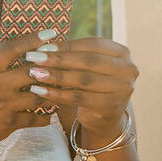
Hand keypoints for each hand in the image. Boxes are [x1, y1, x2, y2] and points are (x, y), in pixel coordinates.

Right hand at [0, 31, 58, 160]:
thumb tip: (18, 53)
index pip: (11, 48)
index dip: (33, 39)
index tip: (51, 33)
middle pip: (32, 70)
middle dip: (52, 66)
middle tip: (67, 62)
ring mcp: (2, 105)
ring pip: (39, 95)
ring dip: (52, 93)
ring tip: (62, 89)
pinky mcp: (8, 124)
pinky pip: (35, 118)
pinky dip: (45, 117)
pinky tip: (49, 115)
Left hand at [17, 37, 136, 143]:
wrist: (103, 116)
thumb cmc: (90, 84)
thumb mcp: (87, 66)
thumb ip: (73, 54)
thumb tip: (42, 44)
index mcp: (122, 53)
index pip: (92, 44)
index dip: (66, 45)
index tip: (42, 46)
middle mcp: (128, 69)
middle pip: (88, 61)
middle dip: (58, 59)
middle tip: (33, 57)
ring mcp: (122, 89)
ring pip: (83, 79)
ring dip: (55, 76)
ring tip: (34, 73)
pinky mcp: (111, 106)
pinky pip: (79, 98)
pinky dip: (57, 94)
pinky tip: (39, 90)